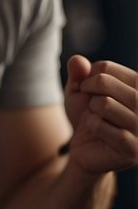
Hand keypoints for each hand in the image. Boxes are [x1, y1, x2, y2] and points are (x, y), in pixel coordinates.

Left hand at [64, 56, 137, 174]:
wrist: (86, 149)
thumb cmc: (87, 117)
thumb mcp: (79, 92)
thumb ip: (79, 74)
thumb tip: (76, 59)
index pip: (107, 68)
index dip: (87, 76)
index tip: (87, 89)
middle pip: (106, 83)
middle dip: (87, 90)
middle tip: (88, 104)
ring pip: (104, 104)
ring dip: (91, 111)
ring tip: (97, 118)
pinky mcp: (132, 149)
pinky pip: (100, 126)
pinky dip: (91, 126)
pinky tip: (98, 133)